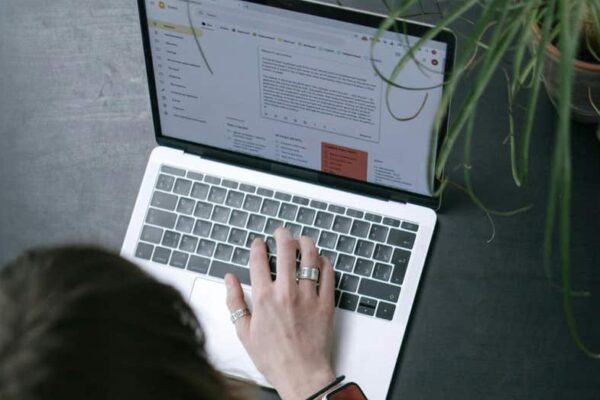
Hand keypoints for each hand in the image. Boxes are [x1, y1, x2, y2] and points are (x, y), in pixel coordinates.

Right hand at [225, 228, 335, 399]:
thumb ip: (234, 301)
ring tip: (302, 240)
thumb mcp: (244, 331)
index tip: (259, 243)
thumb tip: (229, 279)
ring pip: (310, 257)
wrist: (301, 374)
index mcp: (264, 298)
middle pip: (286, 250)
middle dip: (282, 235)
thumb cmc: (273, 357)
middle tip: (281, 232)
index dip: (258, 246)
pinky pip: (328, 274)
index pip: (259, 259)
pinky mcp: (326, 303)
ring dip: (305, 243)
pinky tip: (320, 260)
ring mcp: (308, 296)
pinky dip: (324, 262)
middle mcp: (286, 292)